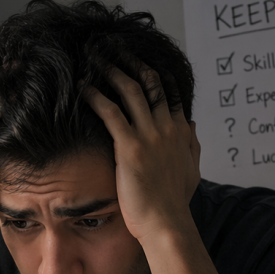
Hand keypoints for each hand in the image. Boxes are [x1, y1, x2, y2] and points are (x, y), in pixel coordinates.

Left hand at [83, 64, 200, 242]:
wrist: (166, 223)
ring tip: (95, 60)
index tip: (140, 62)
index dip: (155, 74)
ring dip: (111, 71)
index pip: (170, 93)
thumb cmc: (175, 202)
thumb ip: (192, 144)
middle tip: (114, 50)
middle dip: (131, 62)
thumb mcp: (192, 170)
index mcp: (181, 132)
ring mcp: (149, 135)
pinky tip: (83, 88)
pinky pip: (111, 112)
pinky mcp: (130, 147)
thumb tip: (191, 123)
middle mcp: (167, 128)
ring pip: (130, 90)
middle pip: (150, 83)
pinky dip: (95, 96)